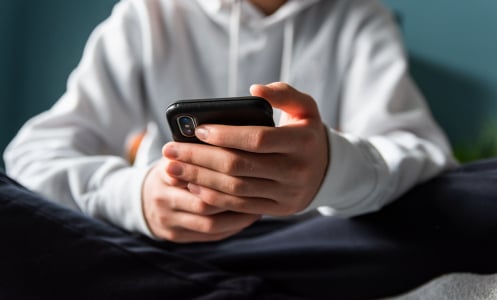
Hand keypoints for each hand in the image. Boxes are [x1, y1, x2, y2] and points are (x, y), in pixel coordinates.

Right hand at [142, 155, 260, 242]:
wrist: (144, 200)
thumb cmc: (172, 171)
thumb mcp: (177, 156)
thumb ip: (195, 151)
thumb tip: (231, 139)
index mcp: (164, 174)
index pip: (194, 175)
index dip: (221, 174)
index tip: (246, 168)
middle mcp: (163, 199)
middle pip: (203, 203)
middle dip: (233, 198)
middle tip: (260, 190)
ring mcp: (169, 221)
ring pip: (210, 224)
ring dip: (238, 216)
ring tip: (260, 205)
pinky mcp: (178, 236)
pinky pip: (211, 236)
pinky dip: (233, 227)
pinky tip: (249, 216)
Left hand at [163, 82, 328, 216]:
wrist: (326, 170)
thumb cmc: (306, 133)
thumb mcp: (305, 108)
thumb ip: (284, 93)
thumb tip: (254, 89)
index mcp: (302, 142)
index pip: (257, 139)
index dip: (225, 135)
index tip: (198, 130)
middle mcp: (296, 171)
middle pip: (239, 166)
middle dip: (200, 158)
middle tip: (170, 150)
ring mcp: (286, 193)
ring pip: (236, 188)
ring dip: (200, 178)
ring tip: (174, 167)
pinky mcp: (278, 208)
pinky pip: (240, 206)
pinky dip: (214, 196)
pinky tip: (193, 185)